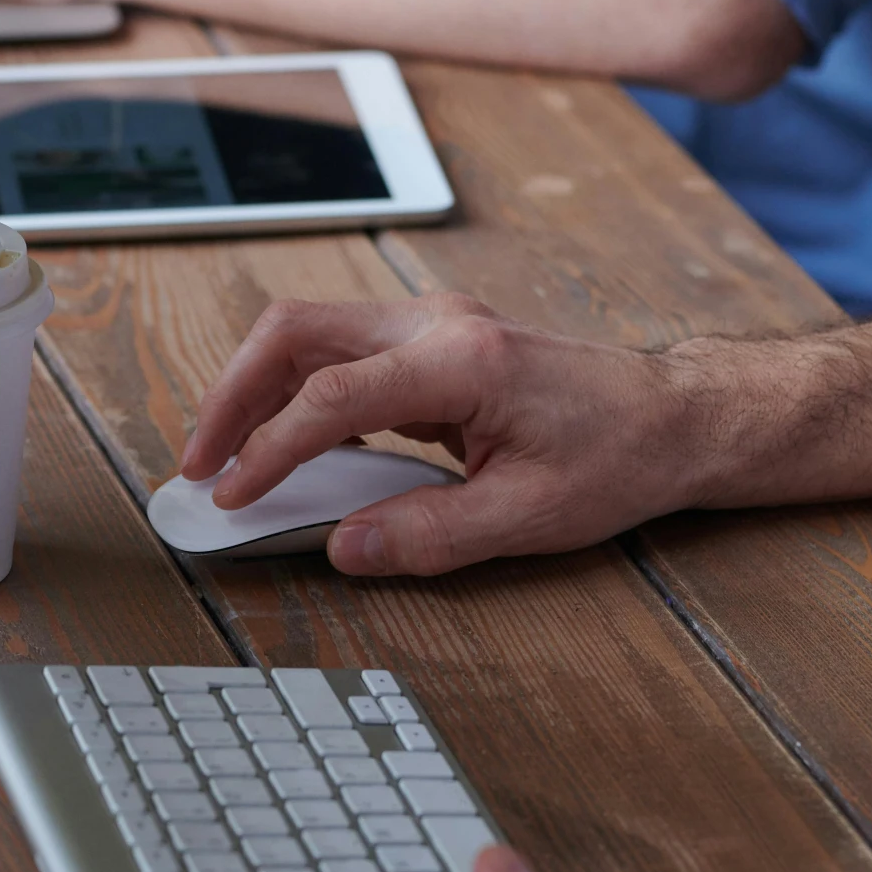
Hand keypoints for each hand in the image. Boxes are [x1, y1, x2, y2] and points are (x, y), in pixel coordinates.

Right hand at [181, 292, 707, 573]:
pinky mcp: (434, 342)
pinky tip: (285, 445)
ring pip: (310, 333)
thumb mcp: (527, 517)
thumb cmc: (619, 457)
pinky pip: (341, 353)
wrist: (673, 416)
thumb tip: (344, 548)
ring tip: (227, 459)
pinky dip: (297, 392)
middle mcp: (439, 324)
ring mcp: (434, 324)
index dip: (269, 448)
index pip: (331, 393)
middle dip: (233, 395)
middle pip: (296, 332)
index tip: (233, 495)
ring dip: (257, 390)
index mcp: (462, 360)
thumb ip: (427, 535)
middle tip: (198, 466)